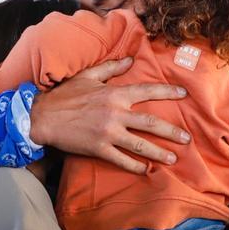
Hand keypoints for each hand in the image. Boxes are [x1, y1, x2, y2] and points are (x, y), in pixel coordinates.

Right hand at [28, 57, 191, 173]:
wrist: (41, 116)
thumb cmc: (64, 95)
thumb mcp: (87, 75)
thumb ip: (111, 68)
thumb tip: (130, 59)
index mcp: (114, 94)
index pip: (147, 91)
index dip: (167, 92)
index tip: (184, 95)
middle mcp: (115, 113)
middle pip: (150, 123)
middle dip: (172, 131)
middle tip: (187, 138)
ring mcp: (107, 133)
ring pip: (140, 145)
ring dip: (159, 153)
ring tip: (173, 159)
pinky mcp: (98, 149)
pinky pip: (121, 160)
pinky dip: (134, 166)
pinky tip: (146, 170)